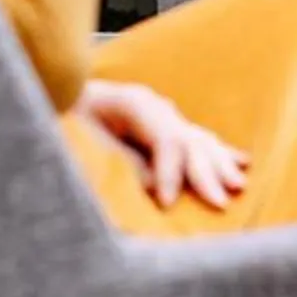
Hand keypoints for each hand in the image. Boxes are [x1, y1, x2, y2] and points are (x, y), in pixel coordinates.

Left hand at [76, 78, 250, 211]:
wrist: (52, 93)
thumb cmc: (61, 120)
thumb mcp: (81, 142)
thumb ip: (117, 162)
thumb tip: (150, 186)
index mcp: (132, 102)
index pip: (165, 138)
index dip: (169, 172)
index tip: (165, 203)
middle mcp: (153, 105)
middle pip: (188, 139)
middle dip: (205, 172)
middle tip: (219, 203)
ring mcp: (161, 113)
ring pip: (199, 139)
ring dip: (219, 164)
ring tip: (237, 187)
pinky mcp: (162, 126)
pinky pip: (197, 141)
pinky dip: (219, 153)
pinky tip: (243, 163)